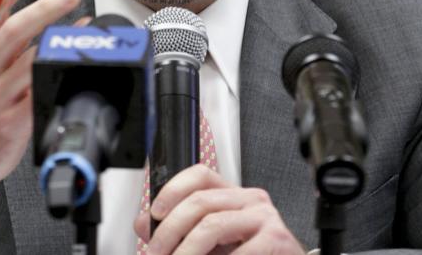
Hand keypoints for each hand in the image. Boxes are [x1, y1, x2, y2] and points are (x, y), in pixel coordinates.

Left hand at [136, 163, 306, 253]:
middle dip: (170, 231)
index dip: (173, 189)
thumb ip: (183, 231)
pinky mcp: (276, 239)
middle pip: (200, 201)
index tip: (155, 213)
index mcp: (234, 195)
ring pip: (212, 225)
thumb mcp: (215, 243)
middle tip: (156, 253)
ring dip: (186, 251)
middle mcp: (251, 199)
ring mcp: (265, 218)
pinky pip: (239, 252)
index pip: (200, 175)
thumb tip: (144, 224)